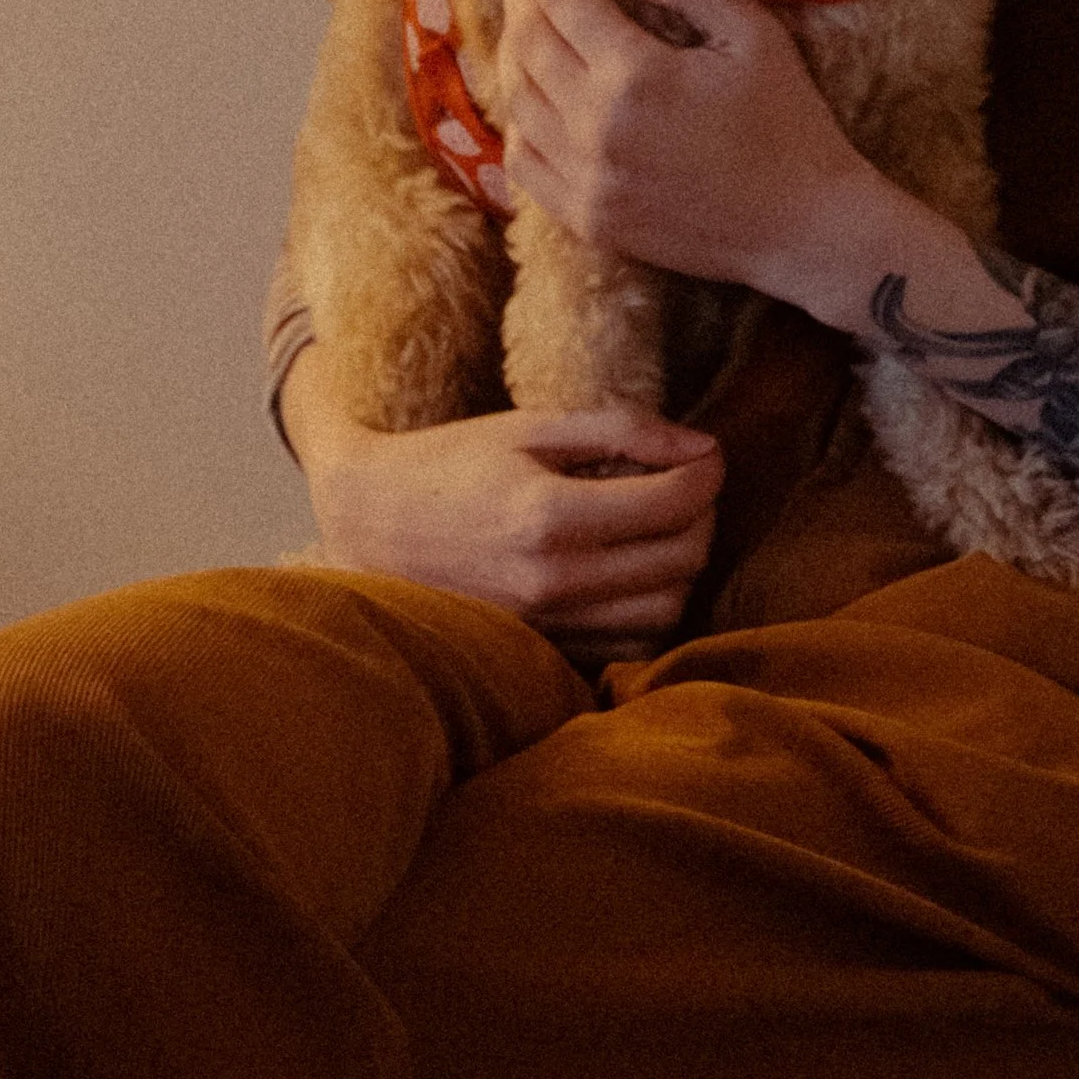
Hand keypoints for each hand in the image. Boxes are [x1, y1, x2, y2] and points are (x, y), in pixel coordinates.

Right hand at [280, 348, 721, 643]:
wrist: (369, 524)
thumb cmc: (451, 463)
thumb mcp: (531, 428)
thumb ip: (622, 431)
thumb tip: (703, 447)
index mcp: (550, 516)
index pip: (675, 502)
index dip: (708, 471)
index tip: (706, 452)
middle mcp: (553, 581)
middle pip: (684, 559)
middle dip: (703, 514)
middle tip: (687, 484)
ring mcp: (548, 625)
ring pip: (668, 610)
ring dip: (683, 566)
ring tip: (661, 526)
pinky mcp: (544, 650)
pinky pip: (631, 644)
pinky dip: (649, 608)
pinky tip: (630, 570)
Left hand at [497, 0, 881, 299]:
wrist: (804, 227)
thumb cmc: (790, 123)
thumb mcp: (755, 34)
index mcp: (638, 75)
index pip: (564, 2)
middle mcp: (597, 128)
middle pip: (529, 46)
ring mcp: (587, 181)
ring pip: (518, 103)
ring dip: (512, 56)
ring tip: (522, 25)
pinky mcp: (589, 221)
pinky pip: (525, 165)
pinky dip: (516, 125)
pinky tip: (530, 101)